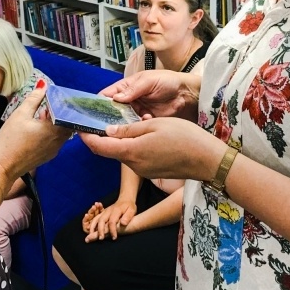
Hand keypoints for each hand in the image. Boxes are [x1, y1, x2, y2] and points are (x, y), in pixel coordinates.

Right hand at [0, 84, 69, 187]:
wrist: (3, 166)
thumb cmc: (10, 140)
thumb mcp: (21, 114)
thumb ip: (34, 98)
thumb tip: (43, 84)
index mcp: (54, 129)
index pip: (67, 112)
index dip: (62, 103)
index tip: (53, 97)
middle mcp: (58, 140)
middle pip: (66, 122)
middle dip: (57, 112)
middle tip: (45, 106)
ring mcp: (54, 150)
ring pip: (61, 131)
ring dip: (53, 122)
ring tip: (39, 116)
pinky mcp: (48, 156)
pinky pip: (55, 140)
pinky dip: (50, 132)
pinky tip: (36, 129)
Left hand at [80, 117, 224, 181]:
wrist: (208, 160)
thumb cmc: (184, 137)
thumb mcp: (154, 125)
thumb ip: (129, 129)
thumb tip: (108, 130)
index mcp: (131, 151)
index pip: (99, 147)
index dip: (87, 137)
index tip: (81, 126)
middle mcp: (134, 165)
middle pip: (111, 150)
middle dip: (106, 136)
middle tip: (107, 117)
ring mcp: (143, 171)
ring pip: (124, 153)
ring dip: (123, 140)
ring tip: (135, 122)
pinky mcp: (152, 172)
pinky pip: (136, 158)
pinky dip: (134, 146)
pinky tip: (146, 135)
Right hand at [85, 198, 137, 241]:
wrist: (125, 199)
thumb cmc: (129, 206)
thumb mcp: (132, 210)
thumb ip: (128, 217)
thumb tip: (123, 223)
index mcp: (116, 211)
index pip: (112, 222)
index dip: (112, 230)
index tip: (114, 238)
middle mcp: (108, 211)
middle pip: (101, 220)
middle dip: (100, 230)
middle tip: (101, 238)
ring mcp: (105, 211)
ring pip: (96, 219)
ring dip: (93, 227)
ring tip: (91, 236)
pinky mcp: (103, 213)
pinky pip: (95, 218)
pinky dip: (92, 224)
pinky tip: (91, 230)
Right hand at [100, 70, 200, 120]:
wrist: (186, 94)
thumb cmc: (168, 81)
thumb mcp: (149, 81)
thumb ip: (133, 89)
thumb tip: (116, 98)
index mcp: (126, 88)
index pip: (107, 96)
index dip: (98, 104)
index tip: (93, 113)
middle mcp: (128, 101)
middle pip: (111, 112)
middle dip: (109, 119)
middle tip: (107, 125)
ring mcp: (136, 113)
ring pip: (122, 122)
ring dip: (124, 125)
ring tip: (128, 124)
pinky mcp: (145, 122)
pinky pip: (136, 128)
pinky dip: (137, 128)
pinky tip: (145, 122)